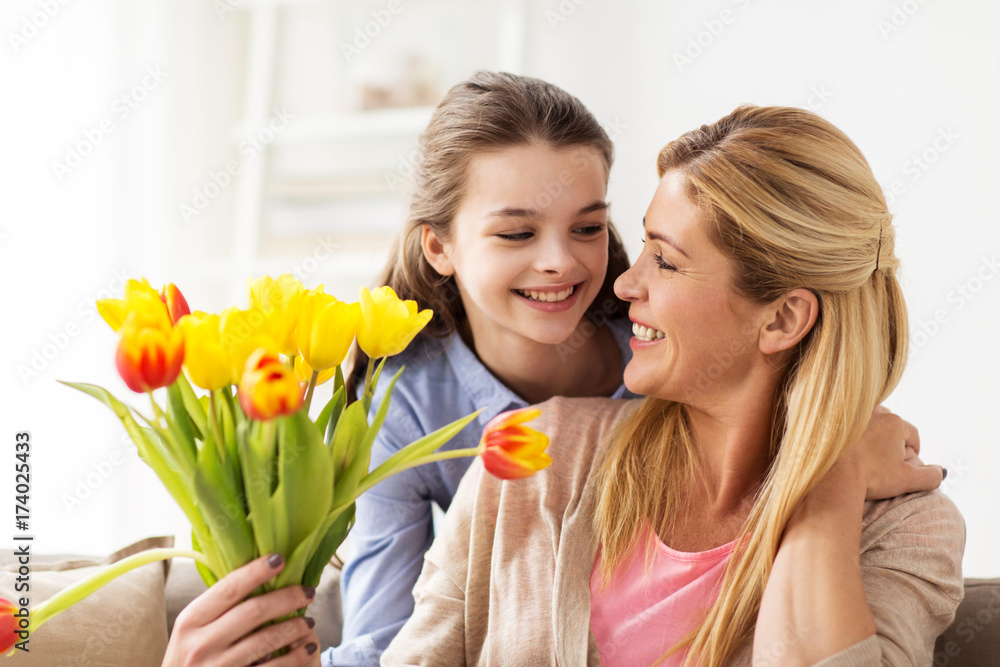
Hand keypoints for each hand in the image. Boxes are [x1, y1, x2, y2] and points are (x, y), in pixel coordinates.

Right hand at [162, 554, 319, 666]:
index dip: (256, 571)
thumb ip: (216, 609)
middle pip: (254, 611)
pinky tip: (307, 647)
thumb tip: (257, 574)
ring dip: (296, 627)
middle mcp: (202, 644)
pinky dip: (296, 656)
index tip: (280, 559)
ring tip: (309, 621)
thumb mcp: (191, 632)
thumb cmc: (190, 659)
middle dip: (287, 598)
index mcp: (190, 621)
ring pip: (267, 640)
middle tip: (308, 592)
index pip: (229, 588)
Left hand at [837, 405, 944, 500]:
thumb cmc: (870, 476)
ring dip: (873, 436)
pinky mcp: (833, 421)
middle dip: (893, 442)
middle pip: (891, 427)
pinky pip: (850, 426)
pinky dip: (853, 436)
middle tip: (887, 461)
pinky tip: (851, 450)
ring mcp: (852, 415)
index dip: (914, 451)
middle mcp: (874, 413)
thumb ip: (930, 477)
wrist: (831, 475)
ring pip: (871, 424)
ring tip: (869, 454)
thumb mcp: (906, 480)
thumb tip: (941, 472)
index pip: (912, 435)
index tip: (907, 464)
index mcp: (894, 423)